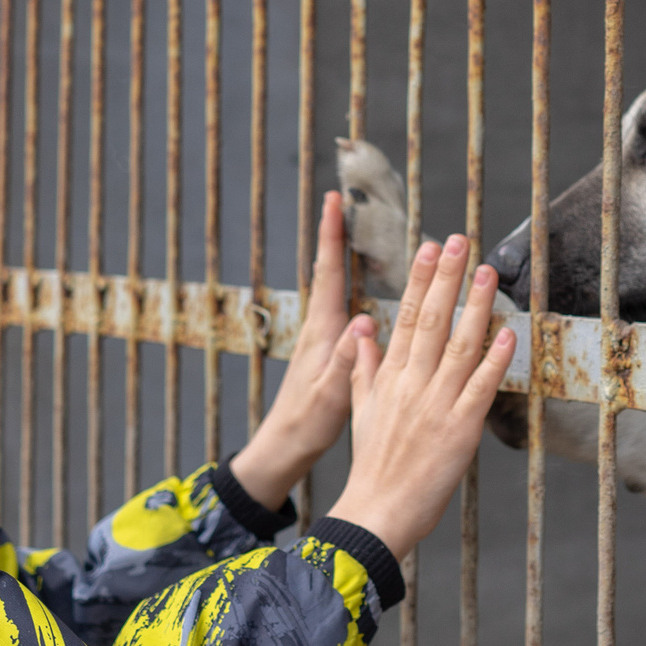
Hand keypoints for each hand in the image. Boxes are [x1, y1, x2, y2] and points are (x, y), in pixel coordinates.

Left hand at [228, 193, 361, 509]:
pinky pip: (338, 304)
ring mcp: (320, 337)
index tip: (333, 201)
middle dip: (334, 234)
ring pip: (332, 285)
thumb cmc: (306, 422)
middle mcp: (319, 326)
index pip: (328, 273)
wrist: (284, 444)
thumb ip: (345, 360)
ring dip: (340, 255)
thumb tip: (361, 322)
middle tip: (340, 201)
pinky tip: (357, 284)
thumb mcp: (330, 395)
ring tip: (350, 229)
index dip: (331, 236)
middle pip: (328, 269)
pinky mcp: (325, 349)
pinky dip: (344, 283)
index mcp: (323, 332)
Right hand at [324, 235, 514, 558]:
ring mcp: (436, 405)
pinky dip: (495, 359)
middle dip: (448, 277)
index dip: (422, 280)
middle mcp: (412, 384)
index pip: (407, 317)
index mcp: (390, 377)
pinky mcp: (459, 429)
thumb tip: (362, 330)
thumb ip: (364, 368)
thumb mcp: (361, 409)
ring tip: (489, 273)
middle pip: (432, 320)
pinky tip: (508, 333)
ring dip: (476, 307)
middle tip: (461, 239)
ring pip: (459, 346)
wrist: (376, 512)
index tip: (432, 247)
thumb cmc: (373, 464)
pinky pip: (481, 388)